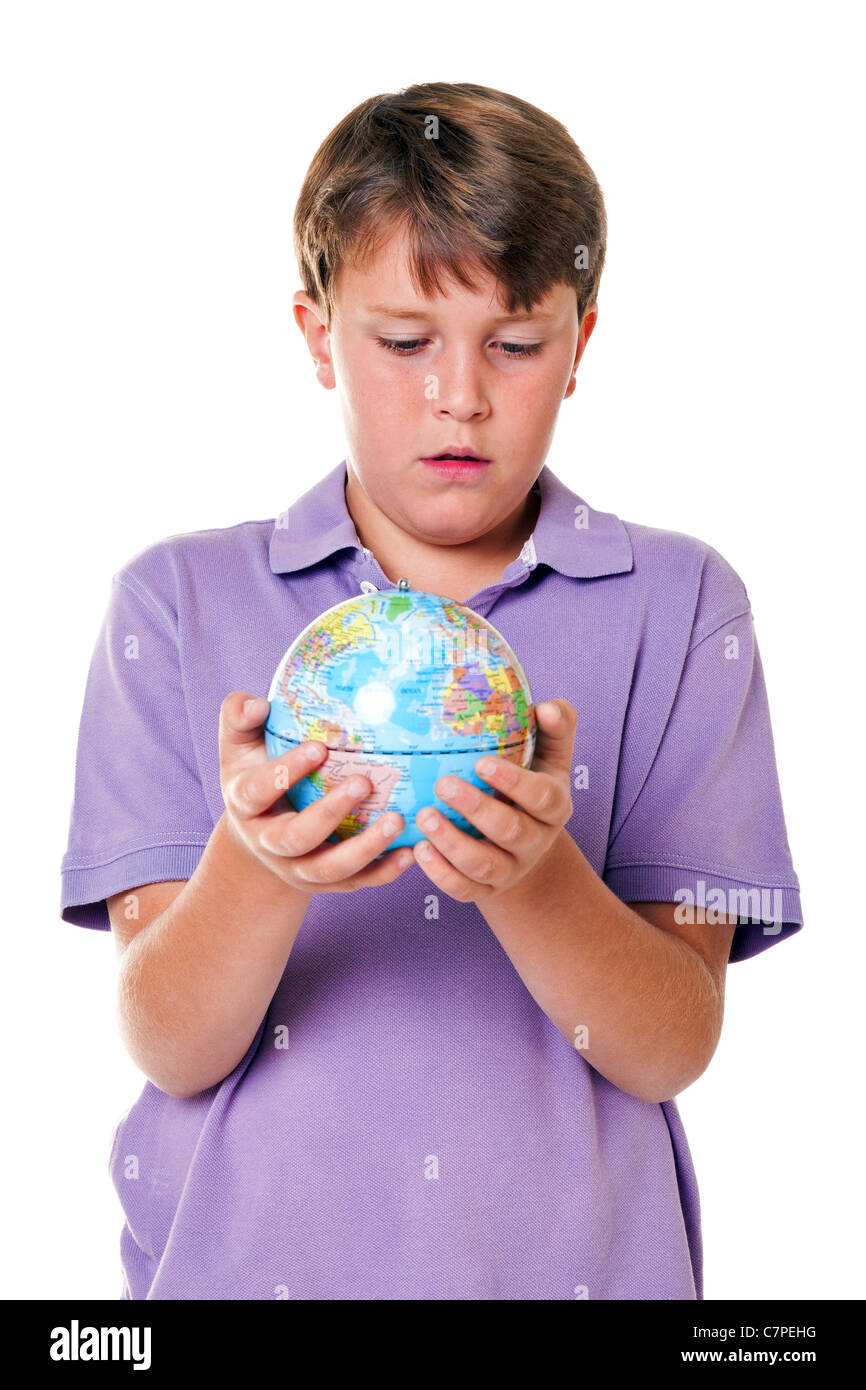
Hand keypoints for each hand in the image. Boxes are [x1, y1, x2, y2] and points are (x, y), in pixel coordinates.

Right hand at [218, 692, 411, 892]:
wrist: (257, 835)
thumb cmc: (255, 774)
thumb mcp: (238, 745)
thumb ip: (239, 717)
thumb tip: (257, 704)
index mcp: (245, 804)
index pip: (258, 791)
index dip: (286, 772)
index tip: (319, 747)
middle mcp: (269, 842)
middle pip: (296, 837)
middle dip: (330, 813)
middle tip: (364, 782)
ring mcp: (298, 867)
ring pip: (330, 868)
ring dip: (365, 848)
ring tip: (397, 820)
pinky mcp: (326, 882)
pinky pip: (355, 883)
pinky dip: (383, 872)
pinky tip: (409, 853)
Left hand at [411, 698, 576, 901]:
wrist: (525, 845)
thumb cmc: (531, 784)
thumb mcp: (549, 756)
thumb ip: (555, 727)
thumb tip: (546, 707)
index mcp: (554, 807)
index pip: (543, 798)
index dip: (514, 783)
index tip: (482, 763)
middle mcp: (535, 841)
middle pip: (511, 831)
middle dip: (476, 808)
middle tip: (443, 783)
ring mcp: (510, 870)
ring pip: (484, 865)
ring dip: (452, 843)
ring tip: (424, 815)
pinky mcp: (485, 890)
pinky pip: (464, 890)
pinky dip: (441, 874)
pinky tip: (418, 850)